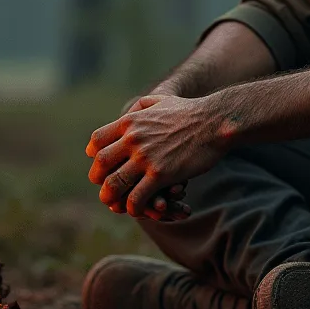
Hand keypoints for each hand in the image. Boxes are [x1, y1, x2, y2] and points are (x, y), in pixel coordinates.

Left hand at [86, 94, 227, 217]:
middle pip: (101, 164)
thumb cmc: (190, 111)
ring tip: (116, 204)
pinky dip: (133, 207)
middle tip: (105, 188)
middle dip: (98, 179)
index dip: (95, 156)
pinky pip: (137, 197)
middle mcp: (133, 138)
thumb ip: (141, 106)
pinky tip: (138, 208)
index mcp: (131, 121)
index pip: (97, 140)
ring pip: (114, 184)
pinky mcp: (161, 174)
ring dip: (111, 197)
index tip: (101, 164)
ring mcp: (146, 157)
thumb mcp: (161, 100)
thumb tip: (127, 113)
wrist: (214, 121)